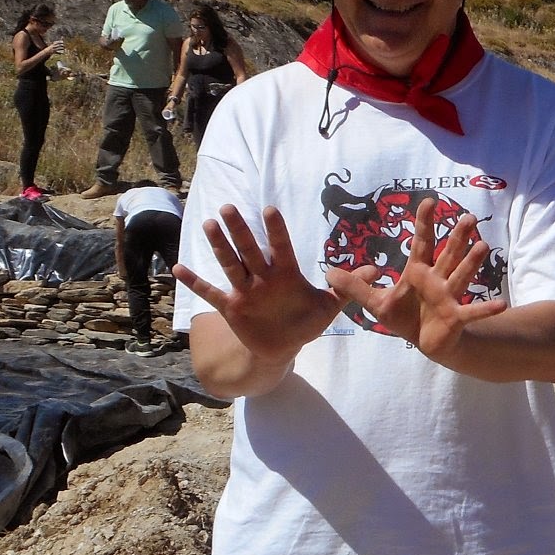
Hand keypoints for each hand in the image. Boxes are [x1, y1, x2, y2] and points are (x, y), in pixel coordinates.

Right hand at [172, 205, 340, 366]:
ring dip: (219, 246)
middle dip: (241, 231)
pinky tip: (178, 268)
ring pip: (230, 264)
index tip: (269, 209)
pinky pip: (211, 293)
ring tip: (209, 223)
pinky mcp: (232, 307)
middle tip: (230, 207)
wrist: (284, 346)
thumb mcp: (328, 306)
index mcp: (286, 274)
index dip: (275, 230)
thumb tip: (376, 269)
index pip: (280, 247)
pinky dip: (195, 283)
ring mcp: (245, 291)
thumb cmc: (305, 321)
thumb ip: (346, 288)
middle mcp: (263, 278)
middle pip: (250, 250)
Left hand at [322, 197, 505, 359]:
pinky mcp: (456, 316)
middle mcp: (437, 279)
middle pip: (448, 253)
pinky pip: (473, 311)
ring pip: (461, 275)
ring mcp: (449, 297)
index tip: (430, 201)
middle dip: (457, 236)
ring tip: (484, 245)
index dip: (425, 223)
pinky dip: (486, 308)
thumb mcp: (376, 303)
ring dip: (472, 262)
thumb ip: (355, 287)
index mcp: (419, 272)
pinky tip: (501, 303)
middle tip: (468, 216)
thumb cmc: (405, 318)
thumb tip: (327, 271)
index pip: (422, 242)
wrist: (425, 342)